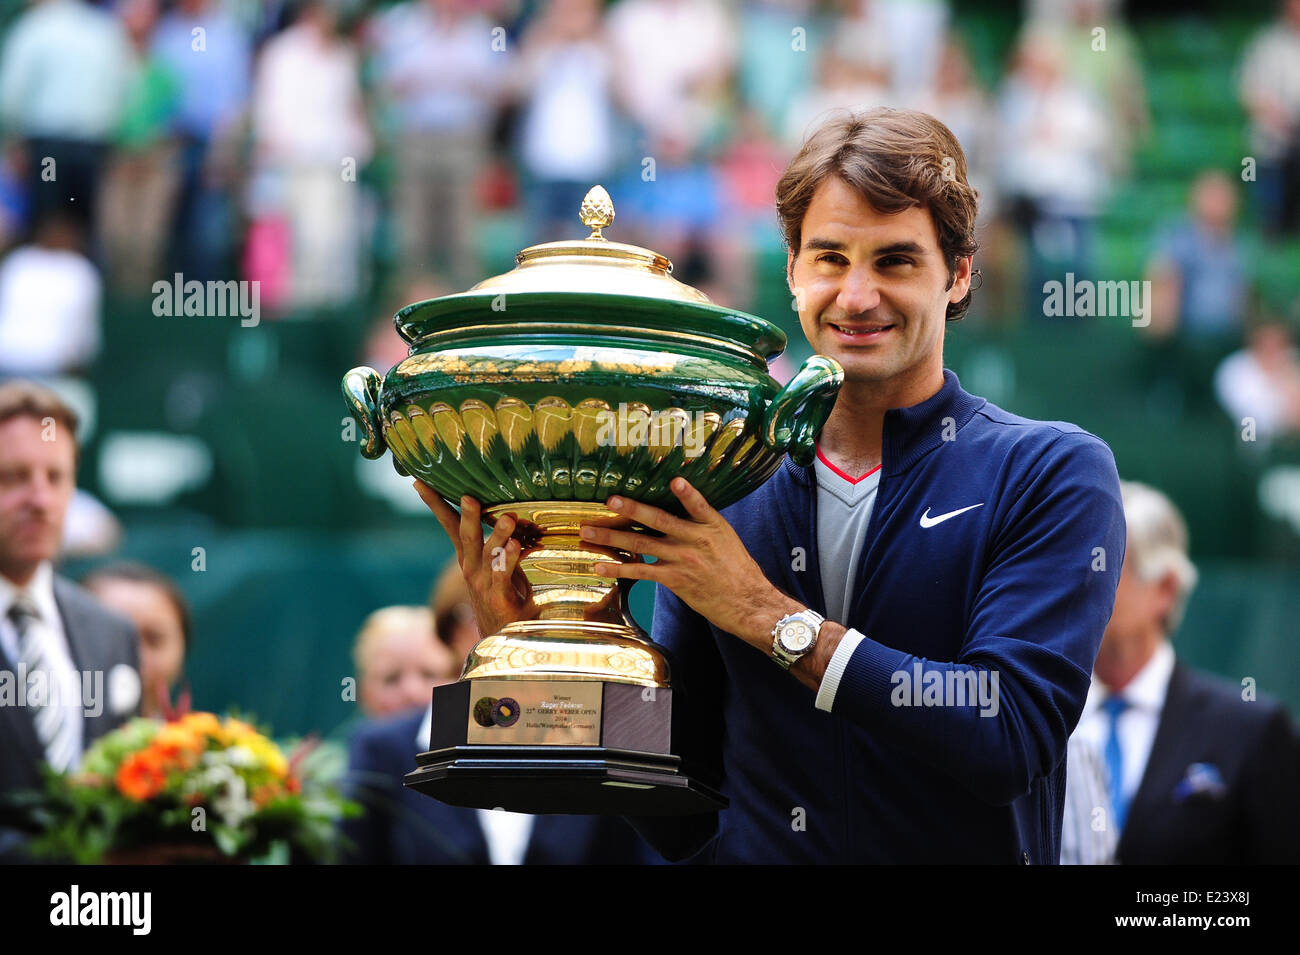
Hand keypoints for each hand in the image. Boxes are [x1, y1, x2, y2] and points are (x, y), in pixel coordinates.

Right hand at [413, 482, 537, 636]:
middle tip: (468, 496)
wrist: (503, 637)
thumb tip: (512, 512)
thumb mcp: (500, 565)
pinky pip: (503, 575)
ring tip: (508, 518)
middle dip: (467, 516)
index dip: (436, 504)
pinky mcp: (498, 597)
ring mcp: (482, 583)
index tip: (420, 483)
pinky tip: (517, 545)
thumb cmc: (505, 594)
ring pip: (488, 554)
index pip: (449, 525)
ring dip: (498, 535)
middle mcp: (471, 568)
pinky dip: (509, 560)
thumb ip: (503, 542)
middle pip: (466, 537)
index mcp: (468, 557)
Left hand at [581, 477, 801, 652]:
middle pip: (658, 520)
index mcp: (711, 525)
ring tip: (587, 530)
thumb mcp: (725, 537)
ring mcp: (682, 560)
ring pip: (641, 545)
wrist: (746, 601)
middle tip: (609, 499)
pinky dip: (618, 567)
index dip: (686, 493)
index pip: (698, 504)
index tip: (673, 480)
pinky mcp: (674, 579)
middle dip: (631, 508)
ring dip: (611, 537)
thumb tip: (678, 507)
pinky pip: (640, 572)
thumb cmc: (736, 568)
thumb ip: (700, 522)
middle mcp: (695, 540)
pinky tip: (599, 564)